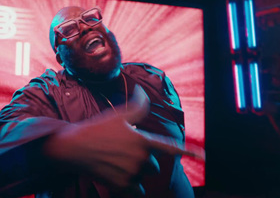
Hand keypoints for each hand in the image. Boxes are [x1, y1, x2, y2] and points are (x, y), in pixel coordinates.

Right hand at [44, 85, 203, 195]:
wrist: (73, 147)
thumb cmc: (97, 128)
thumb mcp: (118, 114)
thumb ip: (137, 105)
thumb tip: (143, 91)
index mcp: (143, 140)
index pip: (171, 148)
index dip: (190, 152)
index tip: (205, 157)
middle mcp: (140, 158)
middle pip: (154, 165)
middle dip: (144, 161)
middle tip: (125, 152)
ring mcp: (131, 174)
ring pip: (144, 177)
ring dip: (136, 173)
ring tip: (118, 163)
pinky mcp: (121, 186)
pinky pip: (136, 190)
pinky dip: (130, 186)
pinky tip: (118, 175)